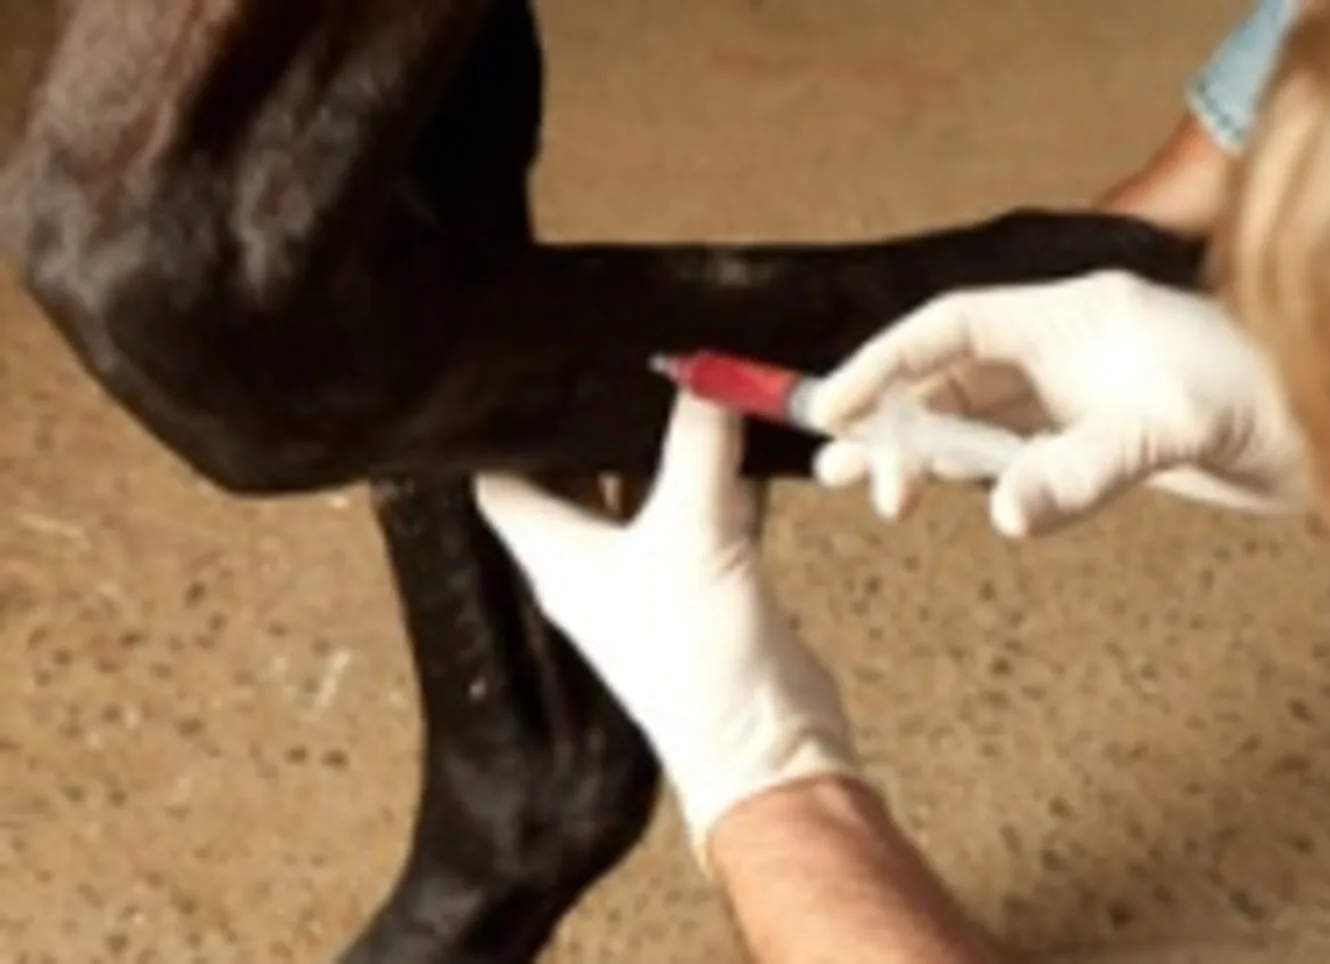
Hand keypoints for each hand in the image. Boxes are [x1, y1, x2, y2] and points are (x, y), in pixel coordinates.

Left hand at [473, 395, 860, 844]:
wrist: (769, 747)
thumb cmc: (698, 661)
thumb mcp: (694, 532)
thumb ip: (700, 445)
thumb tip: (707, 369)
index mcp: (558, 558)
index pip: (502, 481)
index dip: (506, 429)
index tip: (526, 371)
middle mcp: (597, 565)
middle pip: (579, 477)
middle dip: (599, 421)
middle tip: (616, 351)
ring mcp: (656, 576)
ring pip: (652, 490)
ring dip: (667, 443)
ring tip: (679, 373)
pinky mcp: (715, 583)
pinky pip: (711, 510)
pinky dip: (726, 472)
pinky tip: (745, 428)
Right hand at [807, 270, 1306, 537]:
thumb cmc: (1272, 401)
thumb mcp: (1177, 429)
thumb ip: (1087, 468)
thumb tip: (1008, 514)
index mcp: (1076, 317)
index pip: (954, 328)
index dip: (887, 362)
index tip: (835, 407)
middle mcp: (1071, 350)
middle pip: (955, 377)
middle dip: (897, 422)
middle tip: (852, 477)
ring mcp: (1086, 397)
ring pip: (980, 421)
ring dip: (926, 454)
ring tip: (871, 494)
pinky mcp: (1106, 443)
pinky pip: (1020, 456)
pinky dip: (977, 477)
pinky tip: (942, 497)